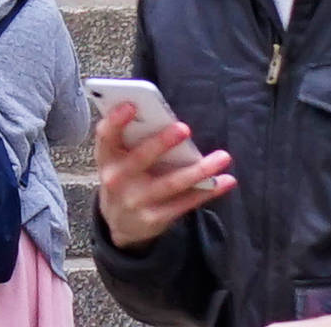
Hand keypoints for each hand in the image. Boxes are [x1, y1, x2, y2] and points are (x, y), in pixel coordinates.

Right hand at [88, 96, 232, 246]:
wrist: (120, 224)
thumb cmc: (124, 180)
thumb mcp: (117, 162)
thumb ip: (132, 143)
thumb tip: (164, 120)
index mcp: (106, 159)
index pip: (105, 137)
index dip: (115, 121)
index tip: (131, 105)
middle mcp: (117, 180)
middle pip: (140, 158)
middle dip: (162, 142)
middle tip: (184, 128)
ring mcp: (136, 201)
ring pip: (171, 183)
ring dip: (199, 170)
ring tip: (222, 157)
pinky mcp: (155, 218)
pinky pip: (185, 203)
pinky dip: (207, 191)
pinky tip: (225, 181)